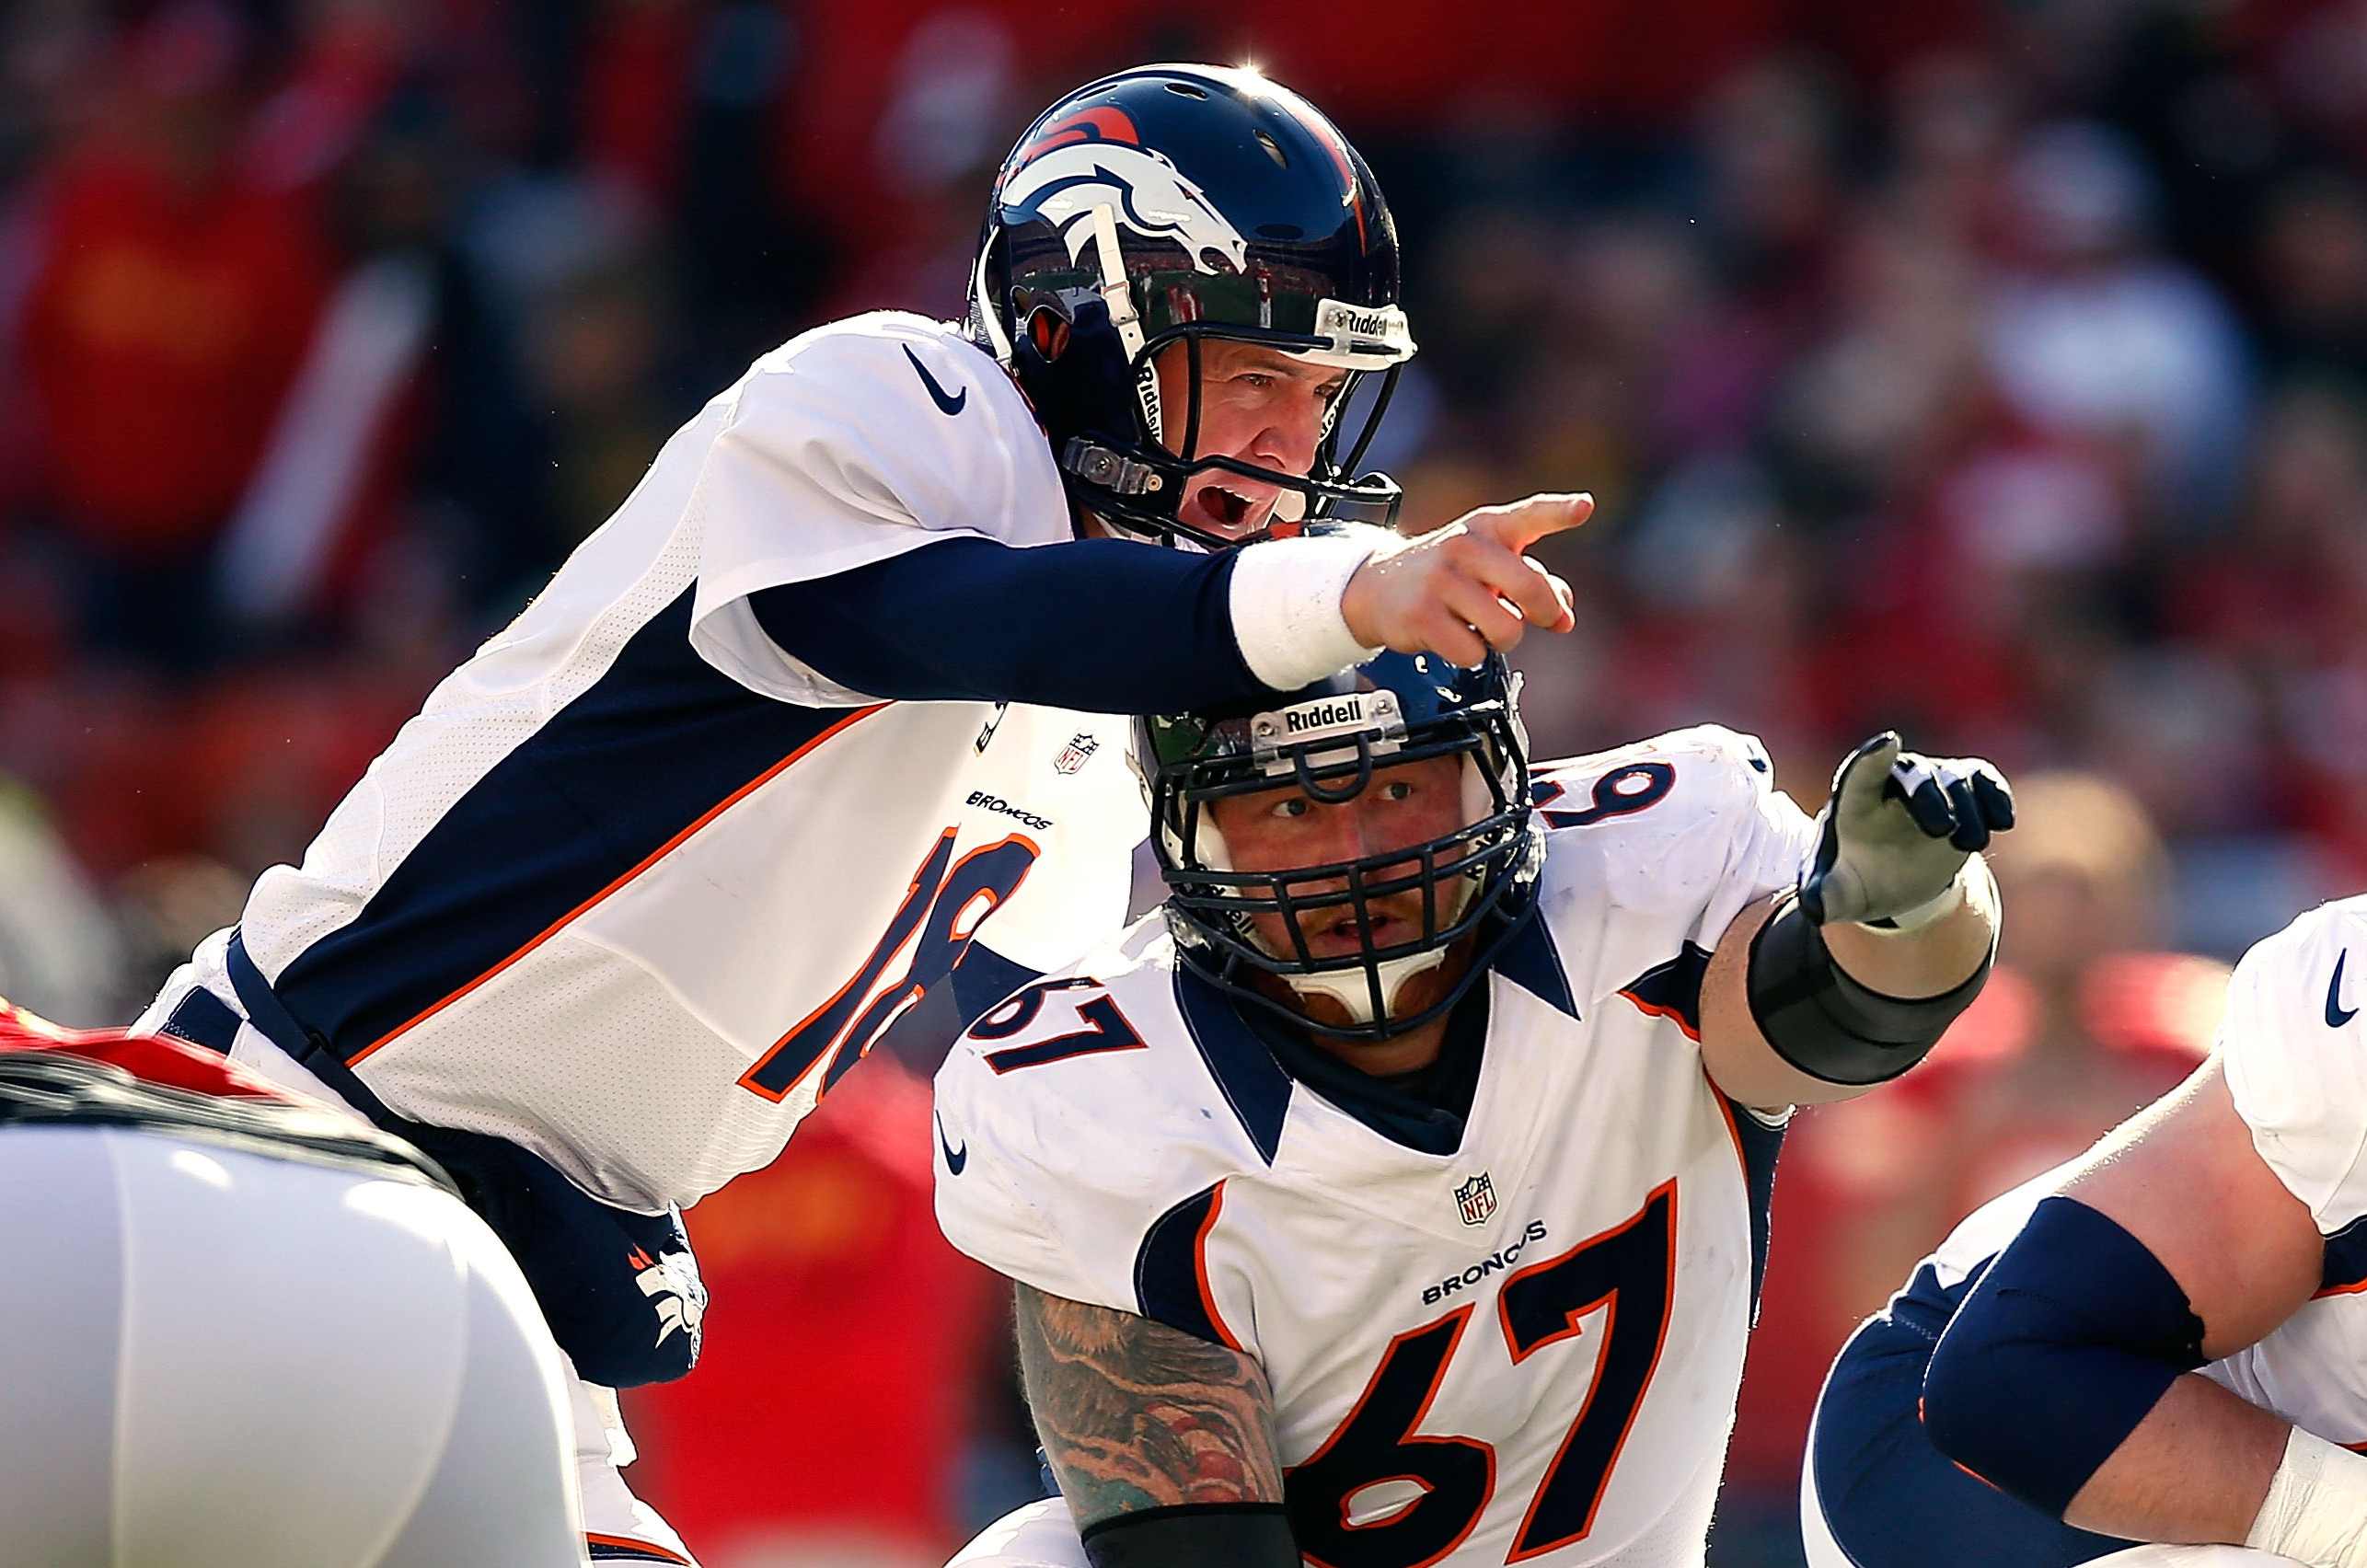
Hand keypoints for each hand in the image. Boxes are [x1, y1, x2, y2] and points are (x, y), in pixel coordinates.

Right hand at [1340, 493, 1588, 665]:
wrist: (1377, 585)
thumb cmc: (1447, 573)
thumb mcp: (1490, 563)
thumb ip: (1534, 582)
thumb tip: (1565, 619)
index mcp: (1489, 527)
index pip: (1530, 514)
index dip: (1559, 511)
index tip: (1584, 508)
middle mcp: (1465, 547)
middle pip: (1531, 588)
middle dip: (1545, 613)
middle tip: (1535, 619)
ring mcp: (1440, 580)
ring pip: (1506, 629)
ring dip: (1502, 639)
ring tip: (1483, 627)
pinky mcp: (1421, 615)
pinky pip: (1472, 652)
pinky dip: (1471, 654)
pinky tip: (1455, 636)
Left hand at [1800, 733, 2013, 926]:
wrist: (1894, 881)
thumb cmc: (1857, 880)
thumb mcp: (1837, 893)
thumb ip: (1823, 898)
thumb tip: (1812, 908)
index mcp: (1854, 801)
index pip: (1860, 773)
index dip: (1872, 758)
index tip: (1888, 743)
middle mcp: (1893, 784)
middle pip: (1913, 774)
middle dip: (1929, 796)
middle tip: (1942, 829)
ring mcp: (1931, 785)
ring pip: (1953, 778)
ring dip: (1967, 808)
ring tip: (1970, 844)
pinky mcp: (1963, 794)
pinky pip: (1982, 780)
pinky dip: (1994, 795)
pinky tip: (2003, 820)